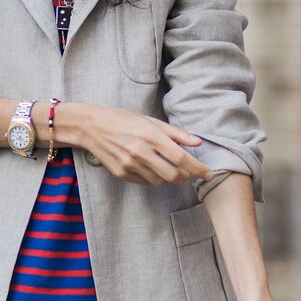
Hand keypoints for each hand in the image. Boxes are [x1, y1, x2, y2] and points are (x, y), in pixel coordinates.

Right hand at [79, 104, 215, 185]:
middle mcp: (140, 152)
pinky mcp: (122, 173)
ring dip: (170, 178)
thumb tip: (197, 142)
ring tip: (169, 167)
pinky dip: (154, 177)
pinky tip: (152, 167)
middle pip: (173, 175)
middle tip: (189, 172)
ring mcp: (130, 165)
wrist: (91, 126)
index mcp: (150, 136)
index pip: (181, 158)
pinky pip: (145, 181)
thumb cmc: (122, 119)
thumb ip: (175, 133)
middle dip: (186, 177)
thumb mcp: (150, 120)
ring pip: (160, 181)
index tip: (209, 173)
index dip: (198, 168)